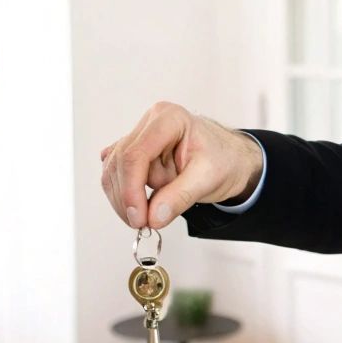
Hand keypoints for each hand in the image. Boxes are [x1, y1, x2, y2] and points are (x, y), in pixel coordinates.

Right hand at [100, 102, 262, 229]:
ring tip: (153, 210)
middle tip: (144, 223)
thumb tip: (153, 217)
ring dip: (128, 197)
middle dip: (129, 198)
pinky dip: (124, 194)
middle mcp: (149, 123)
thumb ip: (180, 198)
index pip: (136, 154)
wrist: (228, 159)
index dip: (131, 189)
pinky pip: (115, 174)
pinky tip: (142, 203)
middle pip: (121, 163)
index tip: (139, 217)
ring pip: (114, 171)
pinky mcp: (132, 151)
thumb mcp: (208, 179)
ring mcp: (138, 136)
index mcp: (169, 119)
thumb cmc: (222, 160)